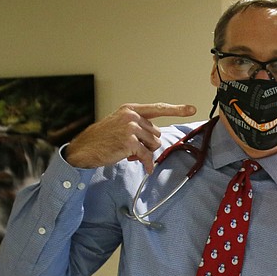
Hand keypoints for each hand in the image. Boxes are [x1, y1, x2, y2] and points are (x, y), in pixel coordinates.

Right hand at [63, 103, 196, 173]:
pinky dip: (147, 164)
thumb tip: (156, 138)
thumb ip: (139, 126)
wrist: (84, 149)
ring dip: (145, 152)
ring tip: (128, 152)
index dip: (177, 109)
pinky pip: (147, 156)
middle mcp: (131, 116)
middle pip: (157, 134)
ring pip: (154, 145)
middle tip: (131, 147)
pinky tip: (145, 167)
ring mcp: (131, 128)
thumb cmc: (103, 138)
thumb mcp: (120, 125)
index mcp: (130, 109)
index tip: (192, 108)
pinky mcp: (130, 142)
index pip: (158, 108)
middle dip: (147, 144)